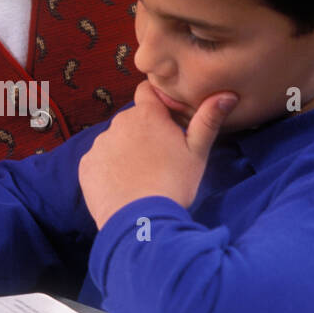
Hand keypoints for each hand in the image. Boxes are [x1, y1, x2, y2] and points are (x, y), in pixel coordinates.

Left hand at [78, 81, 237, 228]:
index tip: (168, 122)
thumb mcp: (197, 152)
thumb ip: (209, 120)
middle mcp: (119, 123)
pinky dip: (108, 169)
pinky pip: (99, 161)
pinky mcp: (86, 165)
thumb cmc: (174, 184)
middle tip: (159, 158)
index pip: (147, 91)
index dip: (158, 103)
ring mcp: (99, 144)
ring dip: (125, 151)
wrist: (140, 221)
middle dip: (143, 132)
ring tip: (141, 176)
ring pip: (115, 141)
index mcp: (147, 114)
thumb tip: (227, 94)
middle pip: (132, 120)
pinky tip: (123, 186)